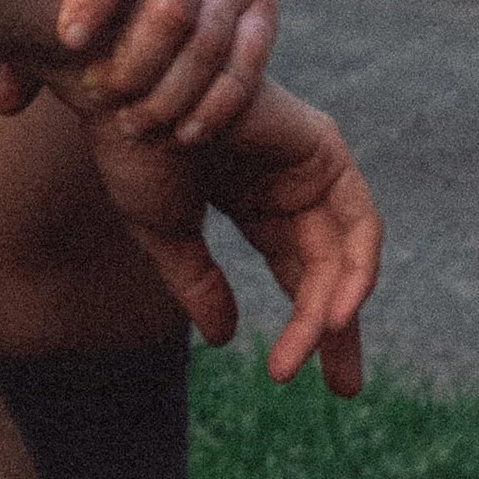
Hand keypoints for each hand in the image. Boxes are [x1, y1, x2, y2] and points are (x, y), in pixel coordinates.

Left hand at [0, 0, 281, 144]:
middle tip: (106, 99)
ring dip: (172, 95)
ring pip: (208, 41)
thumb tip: (4, 104)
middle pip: (169, 8)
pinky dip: (217, 106)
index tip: (70, 40)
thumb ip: (32, 43)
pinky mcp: (264, 6)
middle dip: (134, 65)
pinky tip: (186, 134)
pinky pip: (247, 63)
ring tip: (138, 128)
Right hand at [84, 78, 381, 394]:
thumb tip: (225, 339)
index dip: (302, 327)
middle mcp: (288, 181)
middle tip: (344, 388)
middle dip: (336, 330)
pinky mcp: (323, 147)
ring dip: (334, 309)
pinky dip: (353, 269)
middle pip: (329, 268)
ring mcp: (309, 163)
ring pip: (342, 255)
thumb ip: (198, 282)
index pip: (295, 271)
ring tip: (317, 353)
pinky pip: (356, 222)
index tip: (291, 377)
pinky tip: (333, 313)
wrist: (121, 91)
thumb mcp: (166, 232)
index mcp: (253, 197)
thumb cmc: (130, 149)